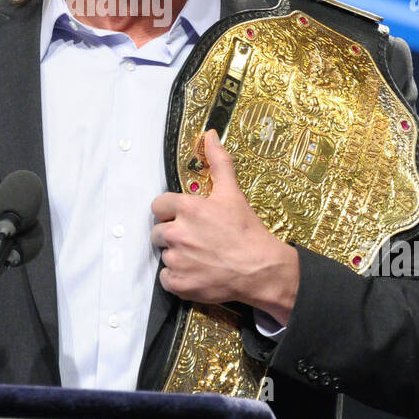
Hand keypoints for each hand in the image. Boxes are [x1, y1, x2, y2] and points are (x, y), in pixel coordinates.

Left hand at [150, 130, 299, 323]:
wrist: (261, 269)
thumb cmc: (246, 231)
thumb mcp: (233, 193)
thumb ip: (219, 162)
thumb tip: (209, 135)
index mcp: (187, 208)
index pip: (158, 205)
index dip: (170, 211)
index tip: (185, 218)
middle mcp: (177, 232)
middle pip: (158, 231)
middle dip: (172, 234)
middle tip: (196, 239)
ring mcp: (176, 260)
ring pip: (164, 255)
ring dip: (177, 256)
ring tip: (200, 256)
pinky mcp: (178, 283)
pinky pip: (165, 278)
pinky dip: (177, 278)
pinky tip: (196, 273)